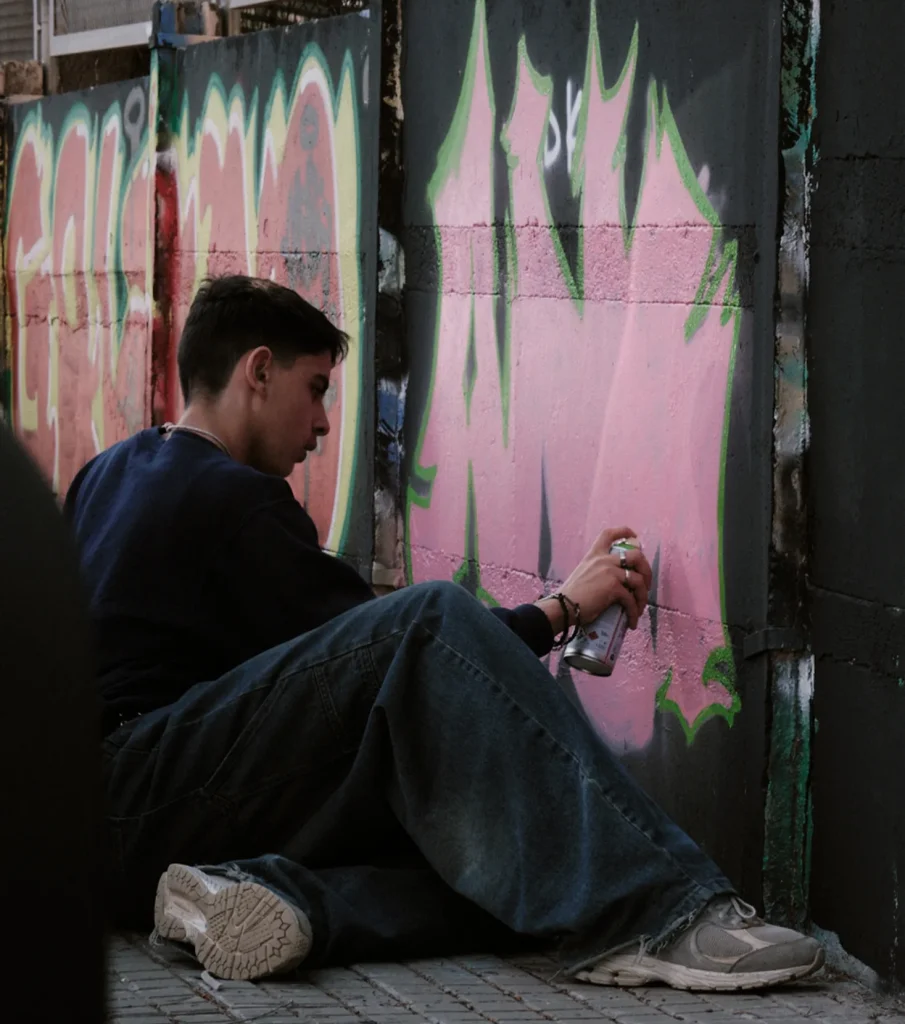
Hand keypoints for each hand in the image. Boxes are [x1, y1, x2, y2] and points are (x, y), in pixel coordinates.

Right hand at [536, 526, 652, 633]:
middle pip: (636, 556)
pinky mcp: (613, 588)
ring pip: (639, 580)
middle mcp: (603, 560)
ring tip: (639, 608)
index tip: (635, 537)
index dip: (624, 531)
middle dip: (647, 570)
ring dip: (643, 596)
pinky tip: (632, 622)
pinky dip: (634, 612)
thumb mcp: (583, 574)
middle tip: (646, 585)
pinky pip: (631, 599)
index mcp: (594, 555)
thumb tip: (614, 582)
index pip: (609, 534)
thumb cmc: (570, 596)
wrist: (562, 607)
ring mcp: (610, 572)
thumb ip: (597, 572)